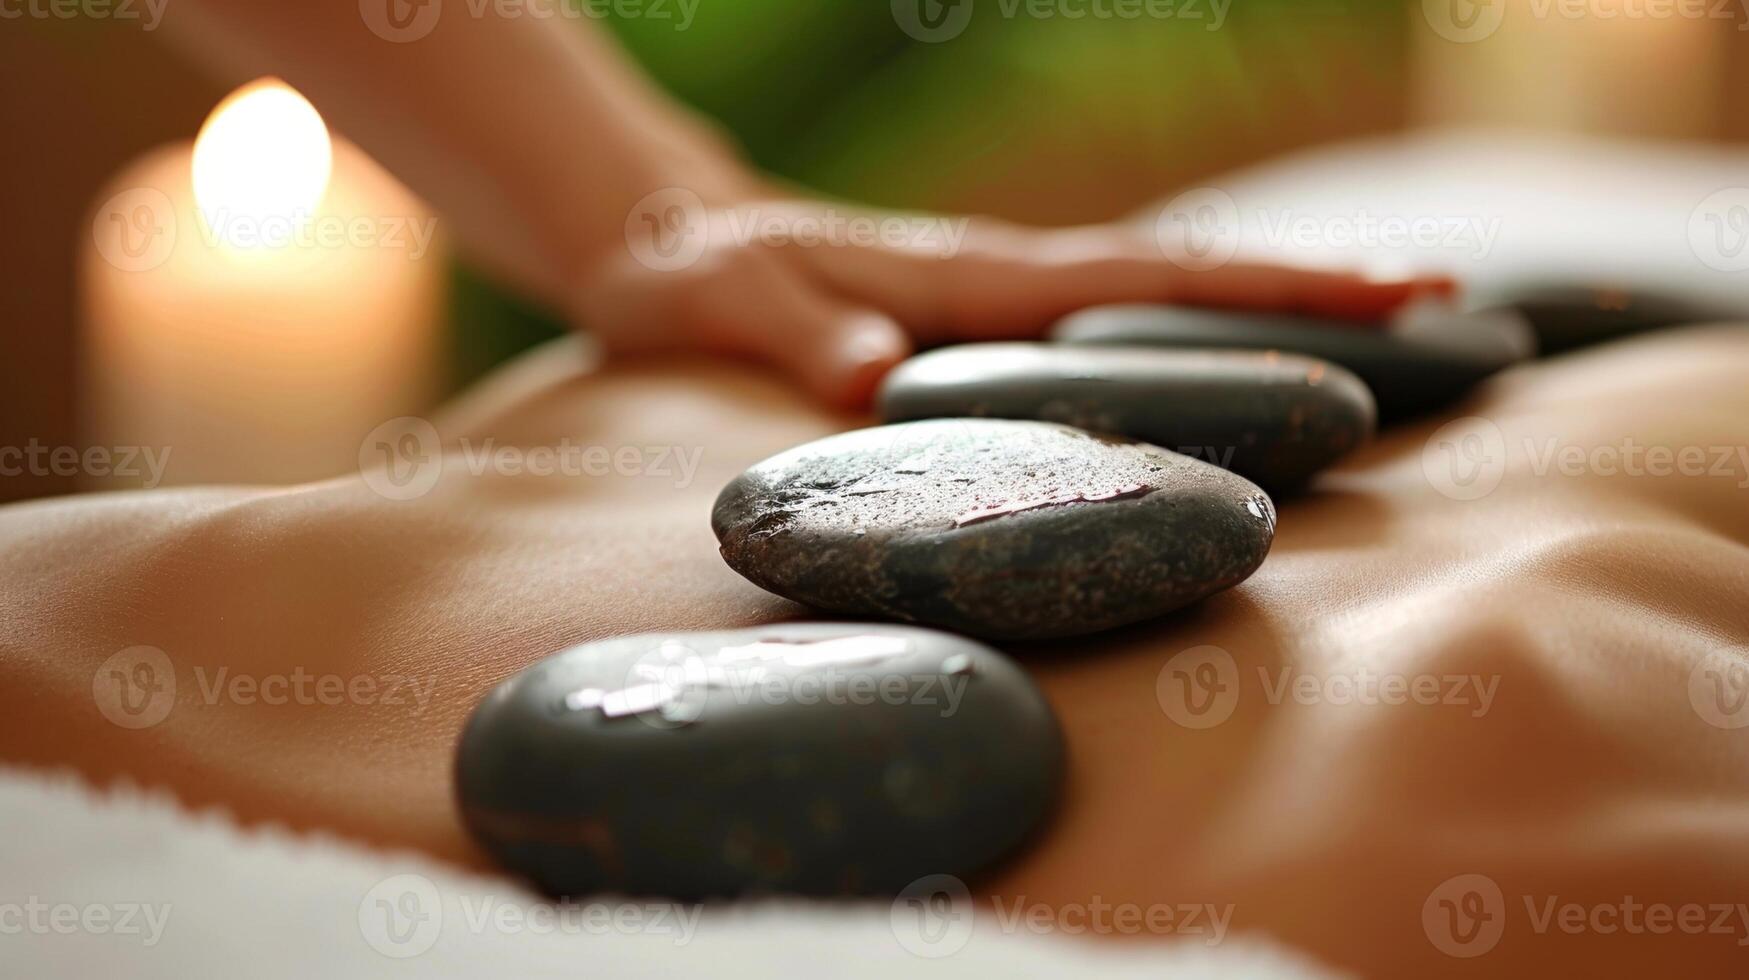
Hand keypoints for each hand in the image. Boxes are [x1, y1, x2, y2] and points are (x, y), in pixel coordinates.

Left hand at [574, 193, 1453, 408]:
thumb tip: (885, 381)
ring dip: (1266, 305)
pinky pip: (1103, 325)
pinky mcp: (976, 321)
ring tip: (1386, 323)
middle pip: (1185, 276)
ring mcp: (996, 295)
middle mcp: (1004, 277)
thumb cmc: (697, 276)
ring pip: (1155, 296)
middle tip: (1445, 302)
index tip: (1391, 289)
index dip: (1267, 284)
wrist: (667, 244)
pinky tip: (1228, 355)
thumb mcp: (732, 306)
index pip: (1145, 277)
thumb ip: (804, 336)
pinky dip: (1183, 329)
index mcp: (972, 274)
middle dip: (1312, 287)